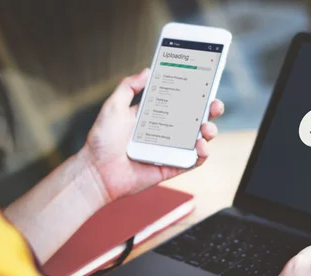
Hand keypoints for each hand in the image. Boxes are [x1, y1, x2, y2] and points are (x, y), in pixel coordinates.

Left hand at [80, 68, 224, 201]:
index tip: (205, 82)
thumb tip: (148, 70)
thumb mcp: (113, 106)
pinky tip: (201, 146)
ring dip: (210, 131)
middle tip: (214, 104)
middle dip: (210, 110)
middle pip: (195, 118)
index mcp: (155, 115)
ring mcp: (171, 150)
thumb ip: (129, 87)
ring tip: (206, 128)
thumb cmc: (101, 141)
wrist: (96, 171)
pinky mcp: (172, 167)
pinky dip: (202, 154)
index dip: (195, 92)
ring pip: (199, 139)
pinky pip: (194, 161)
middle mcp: (166, 132)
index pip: (180, 101)